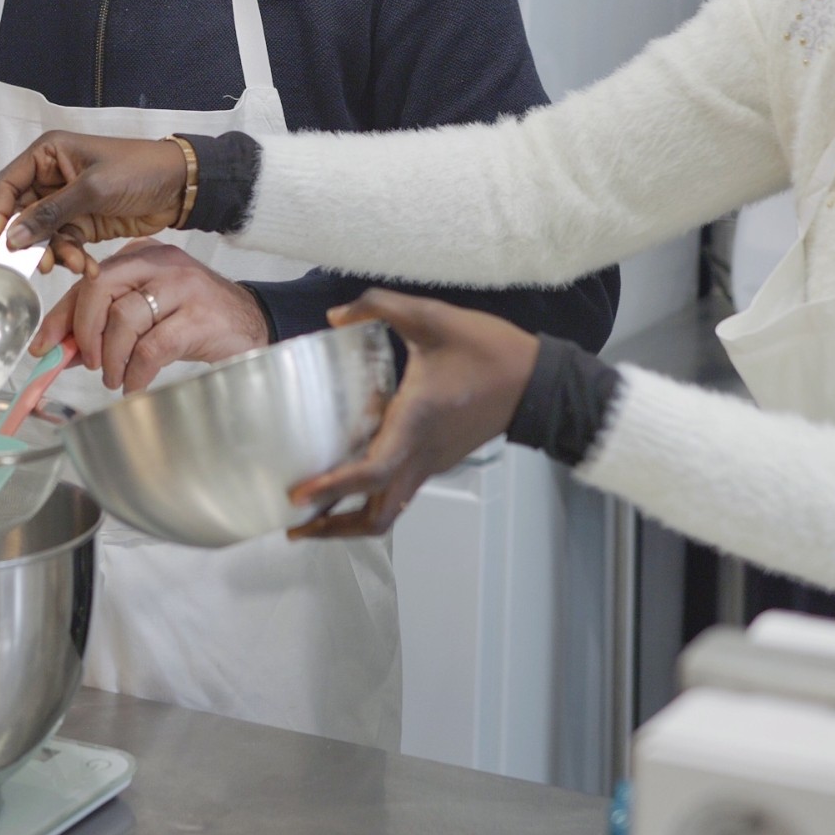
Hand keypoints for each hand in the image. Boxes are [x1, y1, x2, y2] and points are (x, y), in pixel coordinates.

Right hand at [0, 132, 190, 275]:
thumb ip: (49, 214)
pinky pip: (66, 244)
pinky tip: (90, 268)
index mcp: (47, 154)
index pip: (6, 186)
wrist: (181, 185)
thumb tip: (11, 238)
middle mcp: (51, 177)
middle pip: (22, 215)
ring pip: (44, 235)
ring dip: (57, 253)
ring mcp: (67, 202)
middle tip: (40, 264)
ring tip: (77, 265)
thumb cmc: (138, 170)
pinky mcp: (83, 223)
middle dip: (31, 243)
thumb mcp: (91, 189)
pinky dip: (74, 258)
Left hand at [34, 238, 268, 391]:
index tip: (44, 345)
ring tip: (115, 377)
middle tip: (86, 361)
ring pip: (123, 319)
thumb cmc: (195, 317)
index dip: (61, 315)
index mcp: (141, 255)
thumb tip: (63, 349)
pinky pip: (151, 348)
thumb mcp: (148, 311)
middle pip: (99, 288)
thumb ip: (106, 323)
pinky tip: (135, 383)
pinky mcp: (198, 318)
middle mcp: (160, 263)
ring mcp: (182, 287)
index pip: (88, 280)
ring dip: (112, 358)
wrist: (251, 323)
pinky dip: (136, 372)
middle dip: (83, 331)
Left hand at [288, 289, 540, 539]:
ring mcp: (432, 463)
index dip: (333, 487)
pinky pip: (400, 492)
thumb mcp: (432, 317)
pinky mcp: (439, 460)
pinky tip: (351, 485)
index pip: (372, 472)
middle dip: (334, 527)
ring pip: (389, 511)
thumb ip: (380, 307)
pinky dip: (371, 501)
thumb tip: (336, 316)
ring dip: (352, 521)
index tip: (299, 494)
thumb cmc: (489, 351)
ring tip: (314, 517)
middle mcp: (422, 454)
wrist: (539, 380)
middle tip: (295, 523)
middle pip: (377, 516)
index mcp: (415, 423)